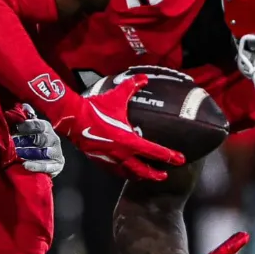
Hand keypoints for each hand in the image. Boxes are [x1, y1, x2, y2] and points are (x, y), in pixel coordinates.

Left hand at [5, 103, 64, 177]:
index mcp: (46, 128)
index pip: (40, 125)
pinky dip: (36, 166)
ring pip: (44, 152)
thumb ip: (26, 118)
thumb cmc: (34, 140)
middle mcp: (54, 139)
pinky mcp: (57, 165)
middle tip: (14, 143)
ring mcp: (57, 153)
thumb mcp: (29, 128)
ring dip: (30, 154)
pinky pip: (47, 166)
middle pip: (43, 139)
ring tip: (17, 155)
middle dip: (28, 141)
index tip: (16, 127)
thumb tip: (24, 106)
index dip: (28, 125)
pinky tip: (25, 165)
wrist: (47, 158)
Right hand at [57, 75, 184, 182]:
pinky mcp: (100, 161)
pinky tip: (126, 171)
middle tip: (164, 175)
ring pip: (130, 173)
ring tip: (146, 176)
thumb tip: (144, 77)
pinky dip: (124, 173)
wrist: (73, 118)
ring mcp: (111, 159)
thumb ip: (131, 87)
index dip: (170, 156)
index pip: (155, 152)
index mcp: (129, 140)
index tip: (180, 160)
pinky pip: (116, 171)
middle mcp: (123, 154)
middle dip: (156, 174)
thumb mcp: (116, 97)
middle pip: (144, 170)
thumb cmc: (96, 109)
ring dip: (141, 176)